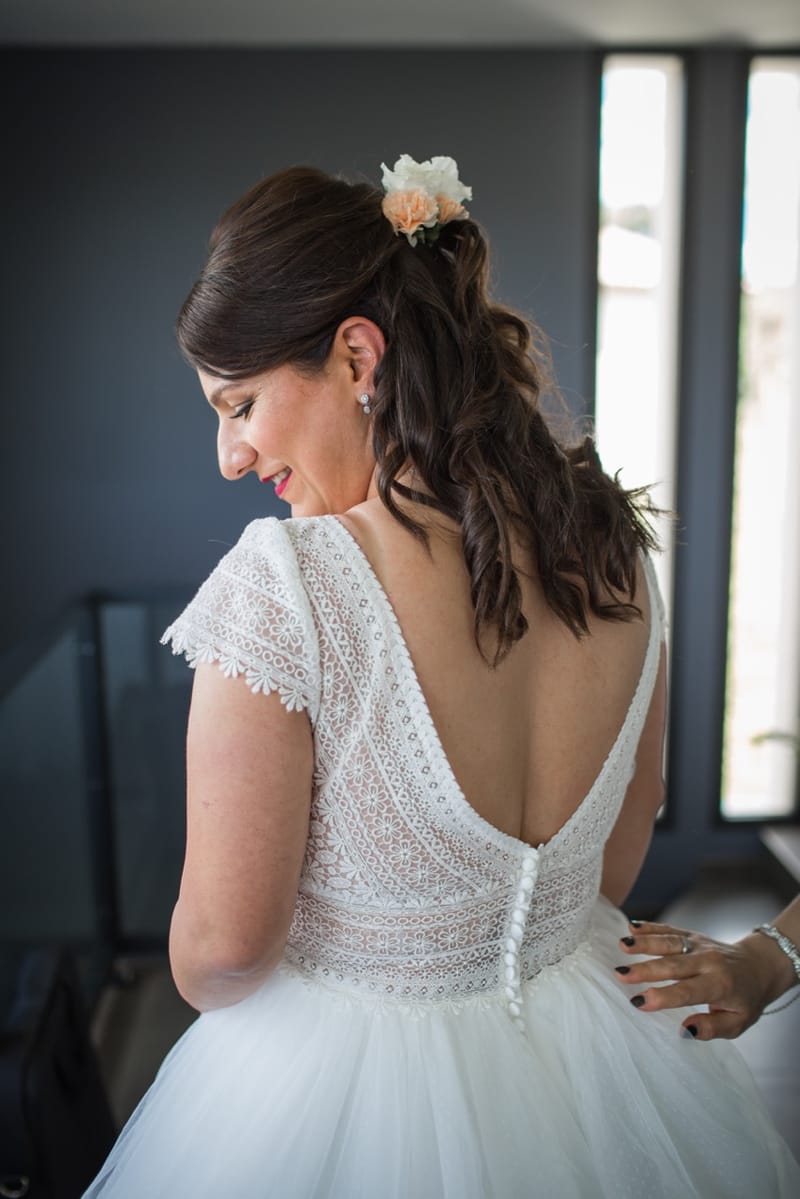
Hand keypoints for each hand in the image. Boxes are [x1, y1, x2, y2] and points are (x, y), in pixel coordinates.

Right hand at [614, 919, 796, 1039]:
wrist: (760, 966)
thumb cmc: (746, 999)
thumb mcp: (738, 1023)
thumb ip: (712, 1028)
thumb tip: (685, 1030)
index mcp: (719, 985)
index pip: (688, 991)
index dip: (663, 997)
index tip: (639, 1002)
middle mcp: (708, 962)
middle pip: (673, 965)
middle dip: (646, 969)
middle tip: (621, 974)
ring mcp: (699, 946)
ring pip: (669, 942)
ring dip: (645, 942)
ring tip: (622, 944)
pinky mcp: (693, 936)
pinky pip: (671, 930)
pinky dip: (651, 927)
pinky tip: (632, 927)